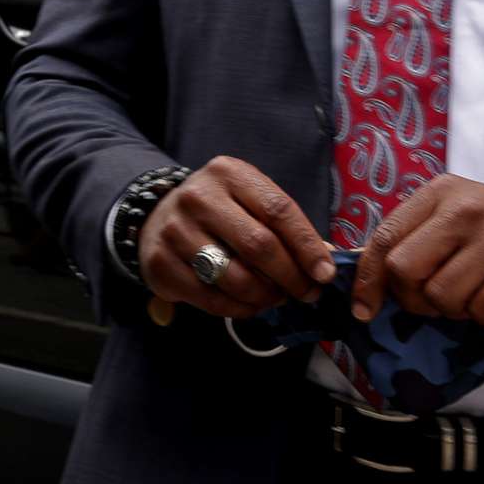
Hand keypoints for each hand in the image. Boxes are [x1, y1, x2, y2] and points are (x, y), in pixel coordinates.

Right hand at [137, 156, 336, 317]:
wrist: (158, 215)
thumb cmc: (220, 210)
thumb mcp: (250, 201)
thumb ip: (286, 226)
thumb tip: (325, 265)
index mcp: (228, 174)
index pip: (278, 210)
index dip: (307, 246)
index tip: (326, 274)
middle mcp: (197, 197)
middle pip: (259, 245)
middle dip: (291, 277)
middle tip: (306, 293)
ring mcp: (175, 230)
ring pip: (236, 278)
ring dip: (266, 297)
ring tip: (275, 297)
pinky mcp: (160, 263)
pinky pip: (212, 299)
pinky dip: (240, 309)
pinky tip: (250, 304)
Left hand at [351, 176, 483, 326]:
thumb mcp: (461, 219)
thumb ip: (418, 239)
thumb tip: (367, 277)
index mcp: (442, 193)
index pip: (384, 238)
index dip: (367, 280)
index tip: (364, 309)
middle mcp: (465, 210)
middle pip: (405, 271)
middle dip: (414, 299)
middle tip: (438, 301)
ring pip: (442, 297)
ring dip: (456, 309)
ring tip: (480, 293)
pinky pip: (482, 312)